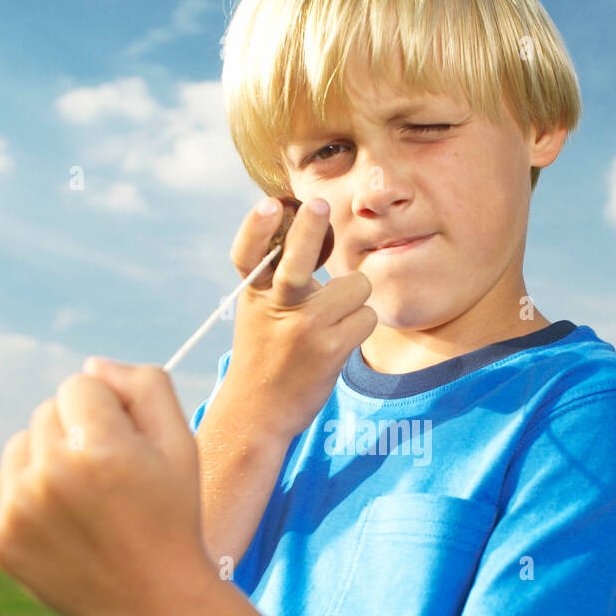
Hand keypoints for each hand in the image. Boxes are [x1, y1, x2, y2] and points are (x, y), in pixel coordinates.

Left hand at [0, 361, 216, 615]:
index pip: (81, 384)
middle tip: (110, 479)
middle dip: (77, 433)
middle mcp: (50, 476)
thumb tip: (91, 366)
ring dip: (48, 460)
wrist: (153, 604)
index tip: (129, 449)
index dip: (111, 412)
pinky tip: (60, 519)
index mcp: (98, 448)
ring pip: (21, 445)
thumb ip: (144, 385)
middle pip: (48, 411)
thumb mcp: (181, 443)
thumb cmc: (171, 516)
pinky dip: (25, 493)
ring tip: (85, 499)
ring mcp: (18, 509)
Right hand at [223, 197, 377, 440]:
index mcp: (253, 292)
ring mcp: (305, 328)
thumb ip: (278, 276)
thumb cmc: (265, 352)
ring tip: (334, 320)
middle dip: (310, 227)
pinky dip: (361, 324)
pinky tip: (341, 340)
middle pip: (296, 259)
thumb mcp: (258, 310)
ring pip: (355, 287)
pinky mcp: (331, 349)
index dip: (257, 226)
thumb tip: (317, 230)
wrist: (257, 412)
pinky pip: (367, 316)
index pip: (248, 253)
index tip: (271, 203)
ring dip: (354, 299)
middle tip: (318, 204)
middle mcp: (276, 306)